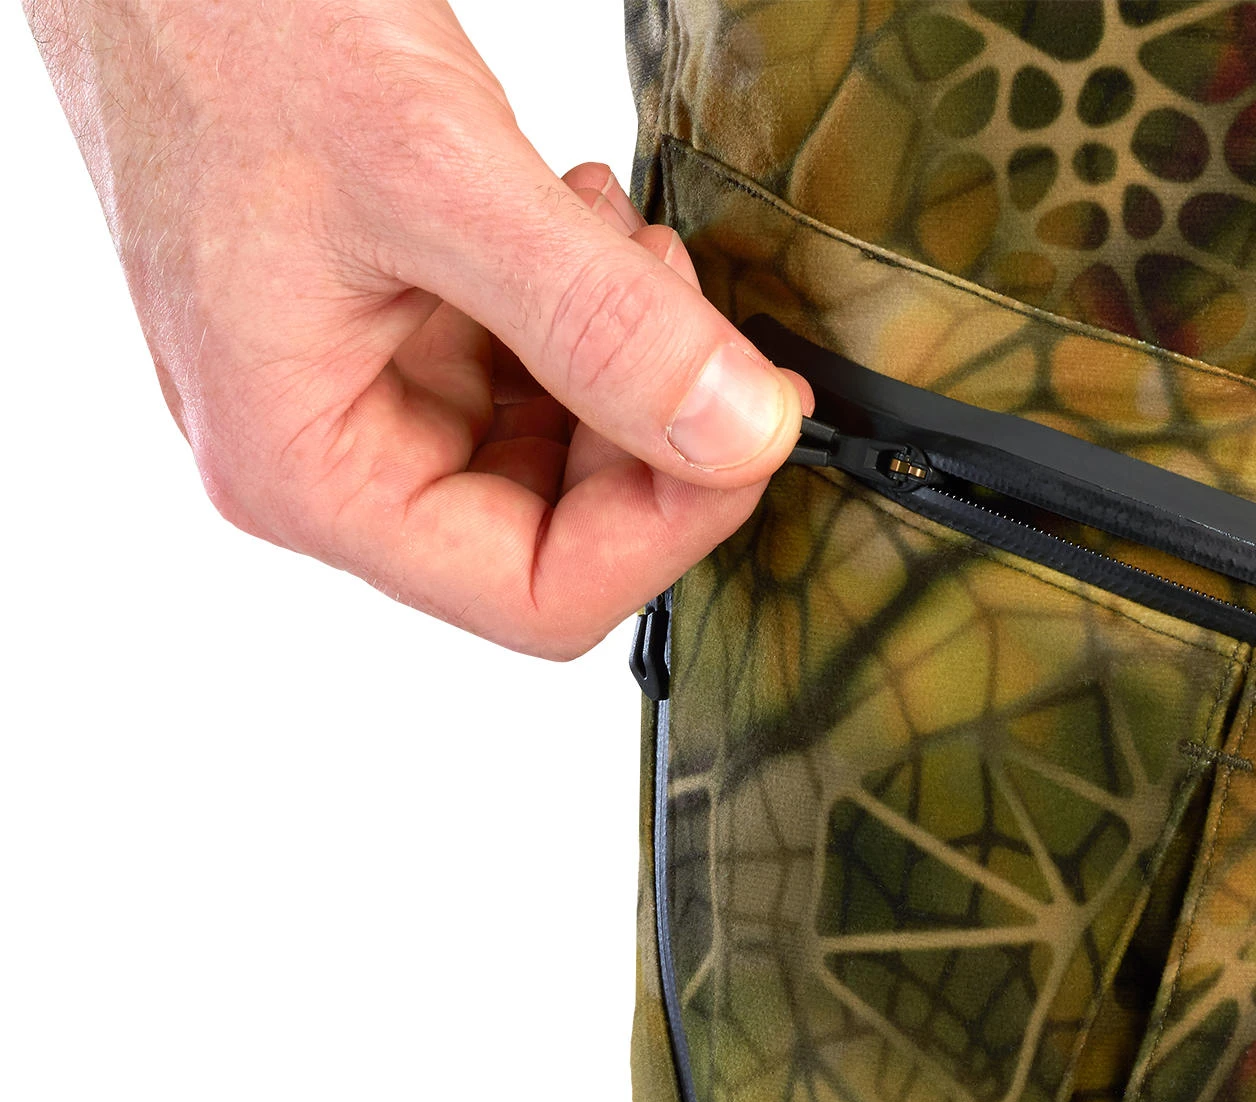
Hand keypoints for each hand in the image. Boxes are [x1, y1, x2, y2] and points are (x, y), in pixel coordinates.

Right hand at [28, 0, 811, 655]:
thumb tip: (742, 434)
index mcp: (306, 471)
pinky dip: (591, 307)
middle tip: (690, 312)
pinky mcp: (395, 319)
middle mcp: (330, 452)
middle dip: (652, 433)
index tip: (748, 432)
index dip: (663, 531)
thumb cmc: (214, 19)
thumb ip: (599, 322)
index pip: (535, 597)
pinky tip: (589, 220)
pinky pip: (531, 367)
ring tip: (622, 236)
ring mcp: (362, 387)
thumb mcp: (435, 173)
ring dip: (629, 361)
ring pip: (561, 449)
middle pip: (559, 532)